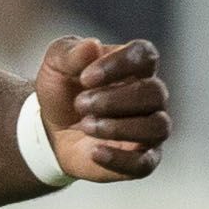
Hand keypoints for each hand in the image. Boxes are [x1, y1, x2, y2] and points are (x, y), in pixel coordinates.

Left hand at [39, 35, 166, 181]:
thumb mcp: (56, 65)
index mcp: (134, 66)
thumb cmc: (62, 91)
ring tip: (86, 126)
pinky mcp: (142, 159)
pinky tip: (94, 152)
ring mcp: (150, 128)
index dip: (119, 64)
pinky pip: (145, 163)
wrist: (50, 130)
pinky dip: (120, 159)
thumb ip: (70, 52)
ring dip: (120, 127)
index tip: (85, 77)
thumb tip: (92, 45)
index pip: (145, 55)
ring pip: (157, 126)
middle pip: (153, 92)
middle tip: (80, 104)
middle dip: (114, 99)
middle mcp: (150, 96)